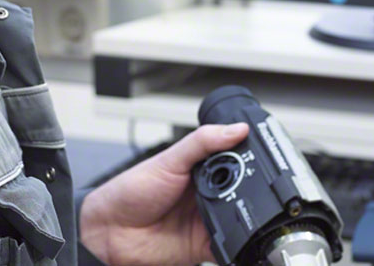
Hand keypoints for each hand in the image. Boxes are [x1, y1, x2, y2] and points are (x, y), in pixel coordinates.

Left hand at [78, 123, 249, 264]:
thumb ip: (202, 142)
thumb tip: (236, 128)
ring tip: (237, 207)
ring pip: (240, 217)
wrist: (109, 231)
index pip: (234, 161)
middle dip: (249, 190)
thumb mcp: (168, 159)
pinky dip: (236, 242)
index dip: (248, 159)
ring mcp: (206, 219)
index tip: (264, 155)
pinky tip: (235, 233)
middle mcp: (206, 193)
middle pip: (242, 190)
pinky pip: (230, 245)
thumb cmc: (130, 191)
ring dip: (244, 215)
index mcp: (200, 169)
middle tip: (249, 186)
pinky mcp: (205, 245)